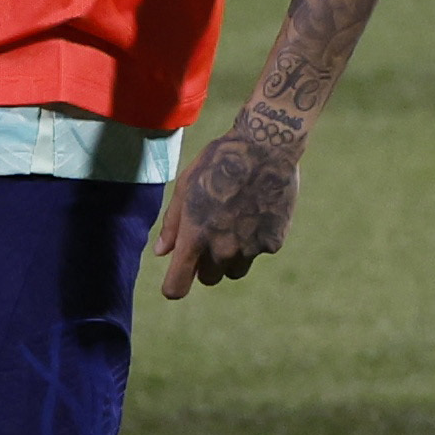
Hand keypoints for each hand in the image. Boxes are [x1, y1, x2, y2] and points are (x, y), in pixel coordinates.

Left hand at [150, 113, 300, 299]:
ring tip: (236, 221)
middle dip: (206, 263)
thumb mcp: (185, 187)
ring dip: (232, 256)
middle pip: (209, 278)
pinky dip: (257, 239)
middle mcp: (221, 250)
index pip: (176, 287)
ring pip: (235, 270)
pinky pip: (259, 252)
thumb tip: (162, 253)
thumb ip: (173, 224)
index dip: (174, 286)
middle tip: (212, 232)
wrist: (266, 148)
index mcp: (194, 238)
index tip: (178, 277)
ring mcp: (250, 249)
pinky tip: (258, 210)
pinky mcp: (273, 242)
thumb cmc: (218, 163)